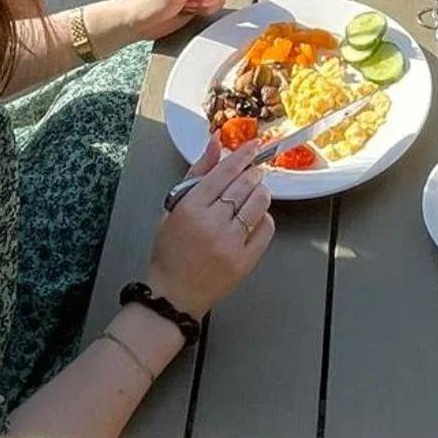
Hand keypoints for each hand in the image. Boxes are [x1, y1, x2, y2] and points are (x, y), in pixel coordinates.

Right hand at [146, 137, 274, 318]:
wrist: (174, 294)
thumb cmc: (171, 251)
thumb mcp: (175, 207)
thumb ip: (198, 173)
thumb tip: (216, 143)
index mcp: (190, 209)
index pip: (225, 172)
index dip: (243, 155)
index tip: (253, 146)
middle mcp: (211, 225)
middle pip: (245, 184)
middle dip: (252, 173)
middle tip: (251, 173)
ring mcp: (230, 244)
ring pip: (259, 203)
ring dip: (260, 192)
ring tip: (253, 194)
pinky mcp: (245, 261)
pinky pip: (266, 228)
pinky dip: (264, 217)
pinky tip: (253, 217)